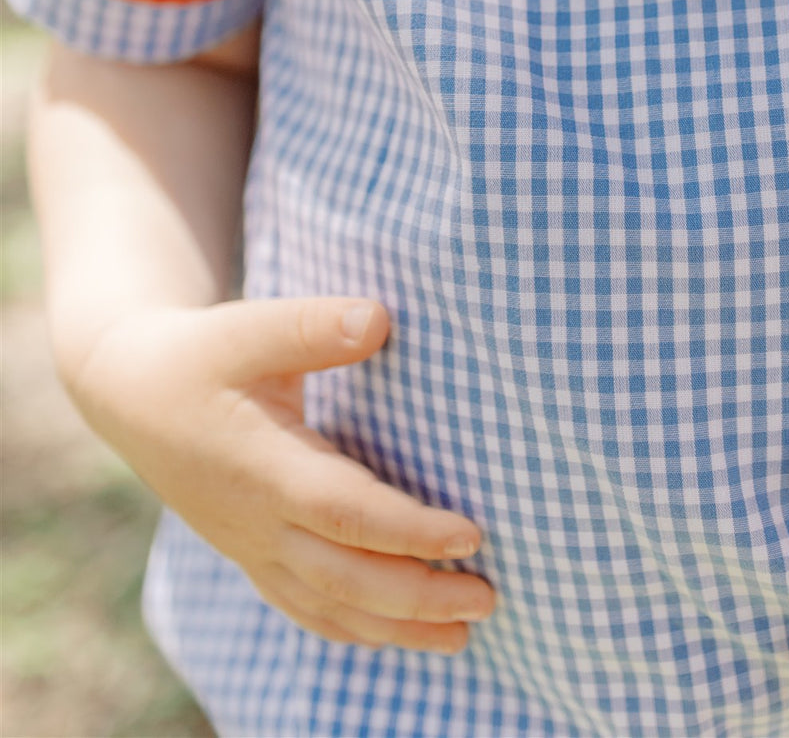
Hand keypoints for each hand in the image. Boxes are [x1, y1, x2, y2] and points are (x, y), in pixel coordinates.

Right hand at [67, 297, 495, 652]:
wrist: (132, 394)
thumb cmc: (200, 354)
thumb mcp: (248, 326)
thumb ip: (314, 325)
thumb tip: (380, 319)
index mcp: (264, 468)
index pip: (347, 514)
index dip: (410, 532)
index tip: (472, 535)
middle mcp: (259, 522)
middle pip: (347, 579)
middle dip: (421, 597)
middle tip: (491, 596)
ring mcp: (253, 547)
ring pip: (330, 608)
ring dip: (398, 627)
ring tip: (464, 632)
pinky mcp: (253, 554)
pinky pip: (307, 609)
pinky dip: (356, 627)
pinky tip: (400, 632)